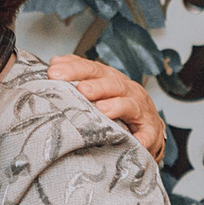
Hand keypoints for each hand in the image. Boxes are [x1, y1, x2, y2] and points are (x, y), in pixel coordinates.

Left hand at [49, 54, 165, 161]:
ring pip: (130, 104)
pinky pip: (148, 134)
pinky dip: (143, 137)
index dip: (74, 69)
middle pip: (112, 84)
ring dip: (117, 106)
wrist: (147, 126)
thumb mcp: (97, 87)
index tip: (53, 72)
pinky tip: (137, 141)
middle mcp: (126, 90)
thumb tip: (54, 63)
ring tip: (102, 109)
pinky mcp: (150, 130)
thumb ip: (77, 75)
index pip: (92, 69)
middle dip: (97, 86)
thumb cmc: (115, 104)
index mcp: (109, 79)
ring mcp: (141, 109)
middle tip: (81, 89)